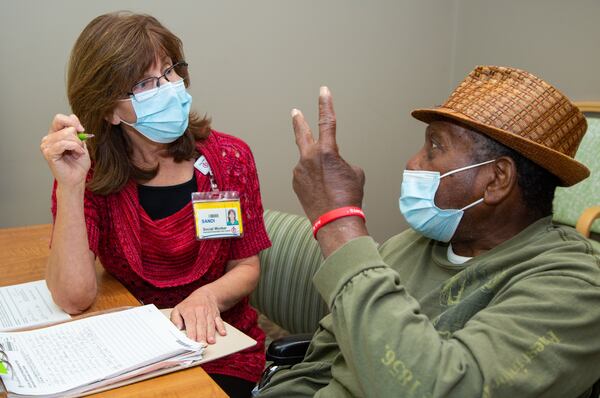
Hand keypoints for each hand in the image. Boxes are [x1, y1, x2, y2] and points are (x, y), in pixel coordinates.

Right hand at [40, 114, 90, 188]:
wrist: (77, 178)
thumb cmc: (78, 163)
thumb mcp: (81, 143)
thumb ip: (76, 130)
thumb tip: (74, 118)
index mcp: (55, 134)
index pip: (60, 118)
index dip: (73, 122)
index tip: (82, 130)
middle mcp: (48, 138)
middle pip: (66, 126)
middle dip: (78, 137)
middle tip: (80, 148)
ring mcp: (46, 145)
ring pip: (67, 134)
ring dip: (78, 144)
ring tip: (77, 153)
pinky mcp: (49, 153)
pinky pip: (64, 143)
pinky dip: (75, 148)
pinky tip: (77, 154)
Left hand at [171, 287, 226, 344]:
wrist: (205, 294)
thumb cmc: (189, 305)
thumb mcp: (178, 309)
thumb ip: (175, 319)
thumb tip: (178, 328)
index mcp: (189, 310)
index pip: (191, 321)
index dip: (192, 331)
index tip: (192, 340)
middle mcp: (200, 310)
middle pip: (201, 324)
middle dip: (202, 335)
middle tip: (202, 345)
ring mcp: (209, 312)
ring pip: (210, 323)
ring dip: (211, 333)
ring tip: (211, 341)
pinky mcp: (216, 314)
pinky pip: (219, 320)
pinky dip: (221, 327)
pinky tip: (223, 333)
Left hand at [291, 87, 365, 223]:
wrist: (335, 220)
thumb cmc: (348, 196)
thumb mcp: (354, 172)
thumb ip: (340, 161)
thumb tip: (331, 166)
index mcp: (326, 151)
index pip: (327, 121)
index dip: (325, 104)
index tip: (323, 91)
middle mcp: (308, 157)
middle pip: (302, 133)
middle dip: (299, 122)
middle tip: (295, 112)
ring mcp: (299, 171)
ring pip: (309, 164)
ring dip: (318, 171)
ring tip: (330, 187)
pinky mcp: (295, 183)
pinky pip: (306, 177)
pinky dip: (314, 182)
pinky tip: (322, 193)